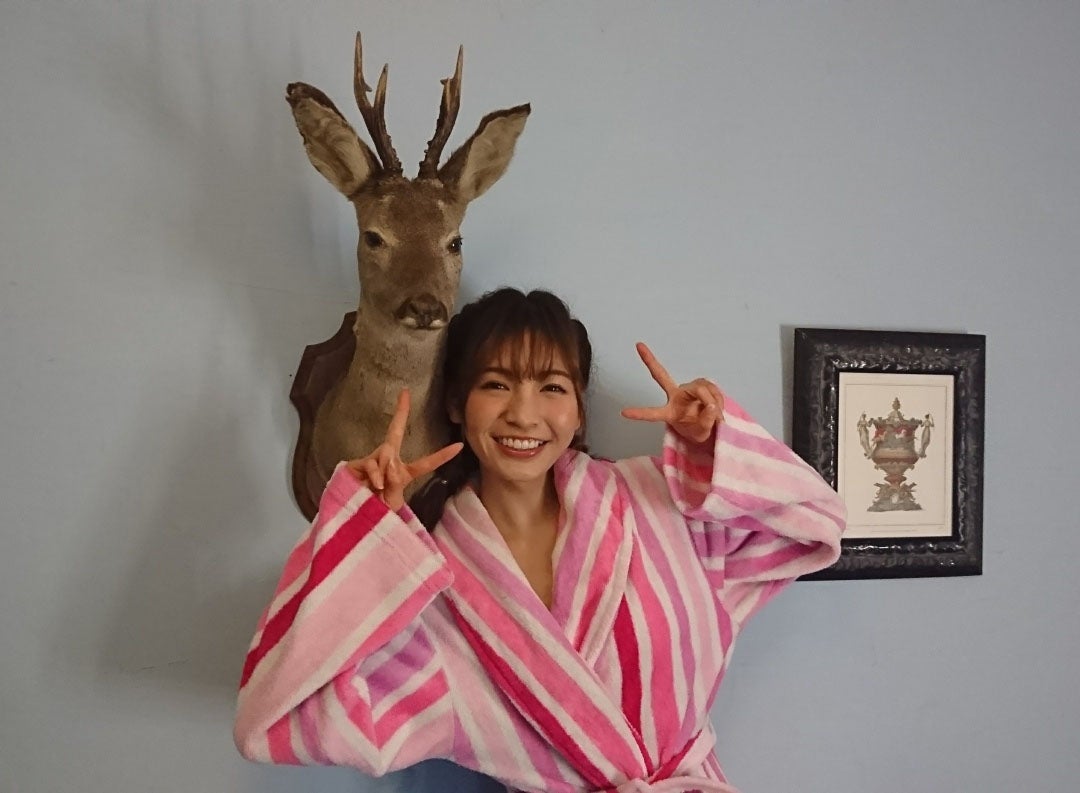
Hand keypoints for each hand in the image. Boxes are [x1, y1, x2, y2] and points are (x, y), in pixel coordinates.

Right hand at [344, 389, 463, 509]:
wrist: (354, 520)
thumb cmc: (377, 512)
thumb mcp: (393, 503)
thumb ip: (395, 484)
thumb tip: (390, 463)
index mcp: (403, 473)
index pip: (426, 463)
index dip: (443, 455)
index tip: (460, 446)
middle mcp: (388, 462)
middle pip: (395, 432)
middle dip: (401, 411)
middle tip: (405, 392)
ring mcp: (373, 461)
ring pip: (386, 453)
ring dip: (386, 469)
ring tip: (381, 488)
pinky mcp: (357, 464)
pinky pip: (372, 463)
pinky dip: (376, 474)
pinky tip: (374, 485)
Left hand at [620, 342, 724, 443]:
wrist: (711, 424)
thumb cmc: (699, 429)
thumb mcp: (702, 432)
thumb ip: (705, 420)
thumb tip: (710, 405)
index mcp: (669, 413)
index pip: (652, 413)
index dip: (639, 414)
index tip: (623, 413)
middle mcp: (675, 396)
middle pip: (661, 376)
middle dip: (649, 360)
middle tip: (638, 345)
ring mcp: (687, 389)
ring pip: (700, 388)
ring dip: (712, 401)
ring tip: (718, 417)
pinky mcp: (700, 384)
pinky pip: (711, 388)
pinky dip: (718, 399)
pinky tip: (718, 408)